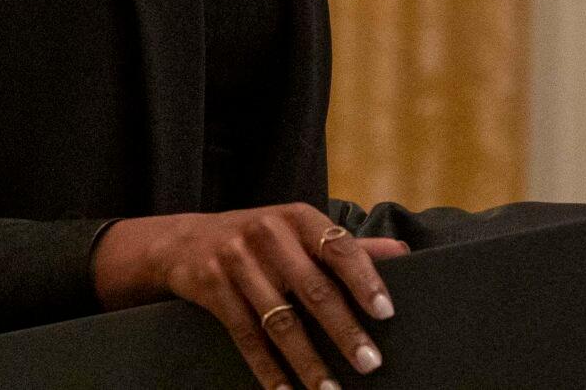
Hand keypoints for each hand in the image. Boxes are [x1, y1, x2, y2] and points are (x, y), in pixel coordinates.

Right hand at [92, 203, 408, 389]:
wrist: (183, 240)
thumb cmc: (260, 238)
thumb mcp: (298, 230)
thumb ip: (345, 245)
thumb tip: (402, 254)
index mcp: (298, 217)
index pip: (340, 248)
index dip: (365, 280)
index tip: (386, 312)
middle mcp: (268, 235)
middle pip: (313, 289)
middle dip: (344, 330)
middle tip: (369, 363)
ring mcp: (237, 261)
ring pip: (280, 321)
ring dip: (307, 361)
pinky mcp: (213, 288)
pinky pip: (246, 337)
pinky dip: (268, 369)